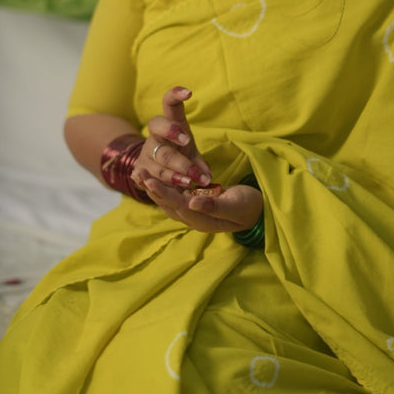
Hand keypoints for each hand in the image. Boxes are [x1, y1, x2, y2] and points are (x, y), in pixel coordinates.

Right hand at [132, 86, 211, 190]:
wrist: (153, 169)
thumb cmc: (177, 155)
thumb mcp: (189, 153)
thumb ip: (198, 162)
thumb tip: (207, 175)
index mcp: (170, 124)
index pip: (169, 104)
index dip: (175, 95)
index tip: (189, 93)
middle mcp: (155, 134)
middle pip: (158, 128)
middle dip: (172, 133)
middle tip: (187, 140)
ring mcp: (146, 151)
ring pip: (159, 157)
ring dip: (177, 169)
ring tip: (192, 180)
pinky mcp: (140, 169)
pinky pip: (151, 175)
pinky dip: (162, 182)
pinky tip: (171, 187)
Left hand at [143, 181, 263, 233]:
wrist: (256, 210)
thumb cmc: (247, 206)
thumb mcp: (234, 206)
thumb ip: (213, 206)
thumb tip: (192, 202)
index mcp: (201, 220)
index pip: (177, 205)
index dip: (163, 193)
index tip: (149, 181)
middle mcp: (192, 218)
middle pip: (167, 203)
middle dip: (152, 188)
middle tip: (137, 173)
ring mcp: (191, 211)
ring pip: (168, 199)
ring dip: (153, 187)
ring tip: (138, 173)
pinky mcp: (193, 203)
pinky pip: (174, 195)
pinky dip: (162, 186)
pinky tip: (152, 177)